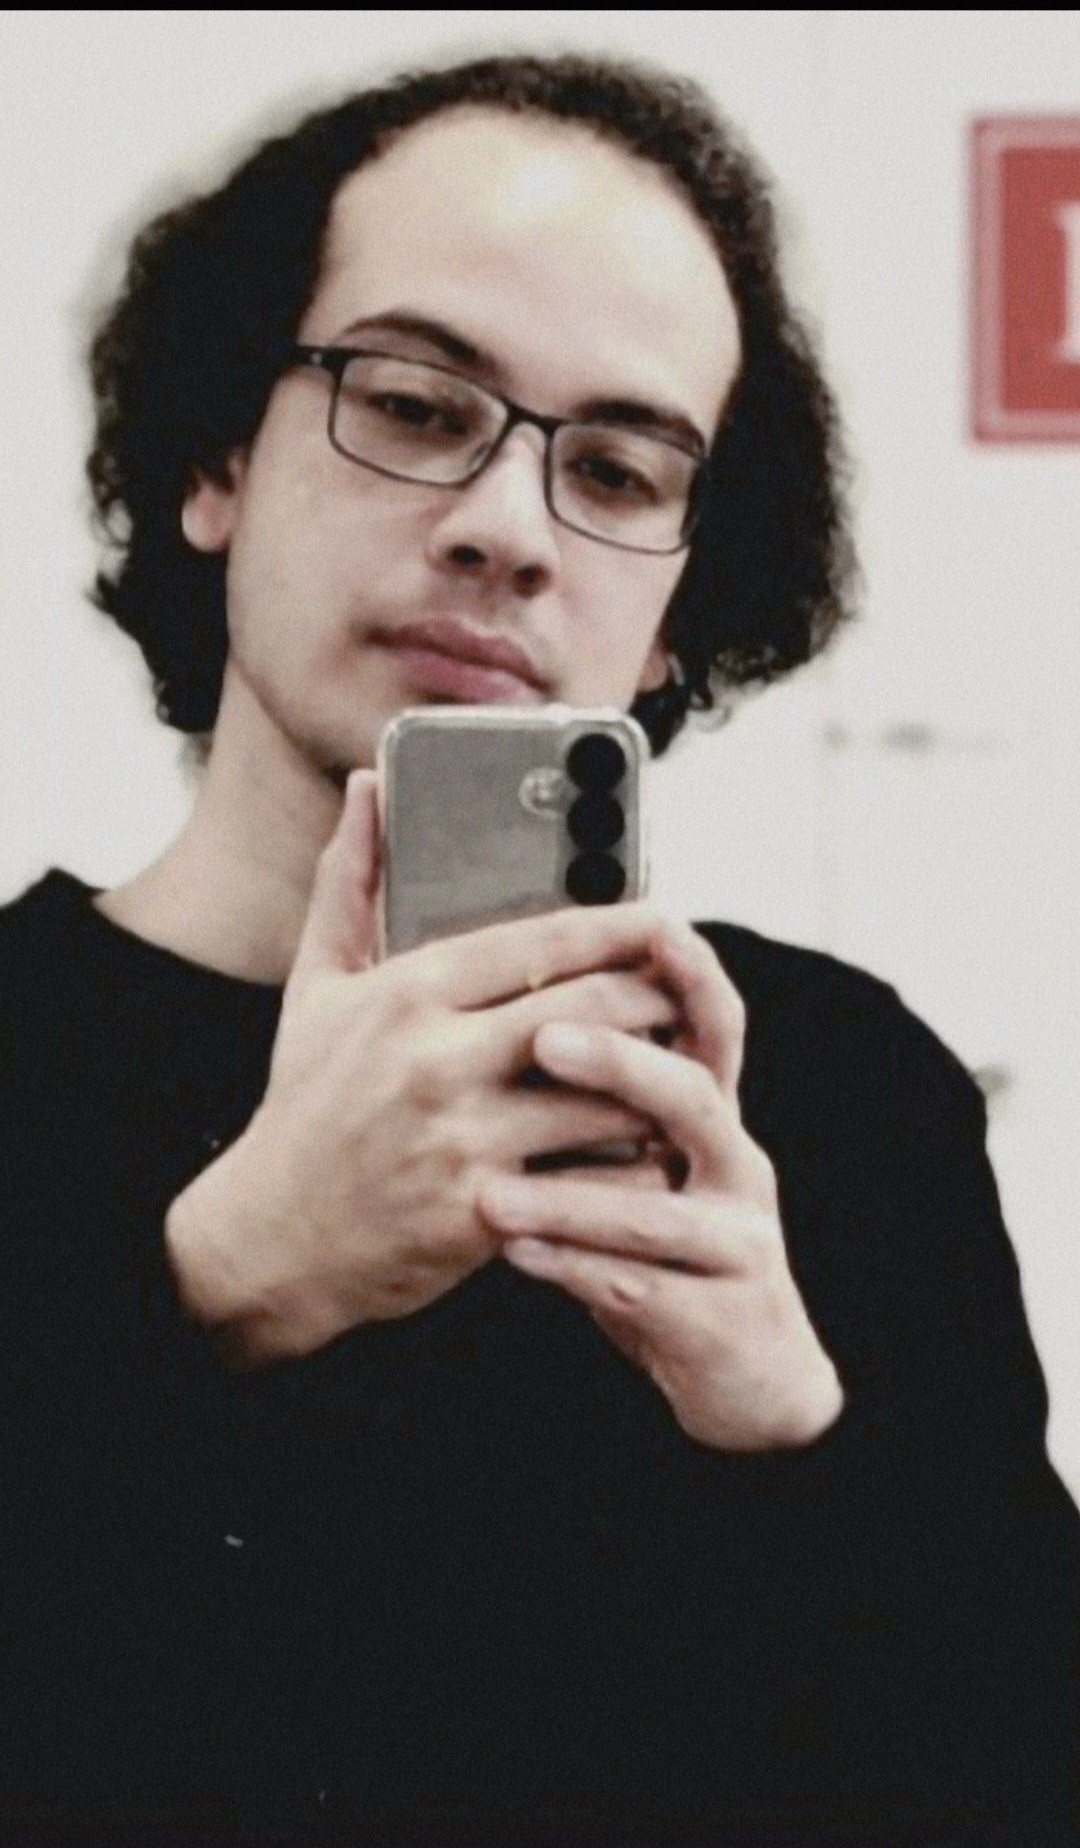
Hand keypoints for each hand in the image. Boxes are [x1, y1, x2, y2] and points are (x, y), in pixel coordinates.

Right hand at [164, 771, 716, 1365]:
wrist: (272, 1238)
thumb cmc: (305, 1104)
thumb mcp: (315, 985)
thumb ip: (350, 882)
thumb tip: (368, 788)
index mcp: (407, 993)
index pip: (541, 940)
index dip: (618, 927)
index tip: (663, 920)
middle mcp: (437, 1060)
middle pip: (591, 1007)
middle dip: (656, 997)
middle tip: (689, 994)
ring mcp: (464, 1139)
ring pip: (605, 1095)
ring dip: (656, 1082)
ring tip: (682, 1067)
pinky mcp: (486, 1212)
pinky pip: (591, 1177)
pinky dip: (633, 1163)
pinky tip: (650, 1150)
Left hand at [478, 932, 844, 1451]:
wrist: (747, 1377)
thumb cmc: (668, 1254)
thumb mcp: (648, 1167)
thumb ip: (598, 1102)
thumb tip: (521, 1010)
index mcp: (713, 1119)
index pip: (712, 1025)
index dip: (690, 972)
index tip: (648, 922)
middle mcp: (736, 1168)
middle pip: (693, 1098)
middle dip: (621, 1064)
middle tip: (541, 1041)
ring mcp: (735, 1244)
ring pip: (657, 1210)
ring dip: (571, 1196)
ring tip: (492, 1189)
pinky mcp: (718, 1316)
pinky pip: (639, 1287)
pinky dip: (572, 1269)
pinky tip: (513, 1255)